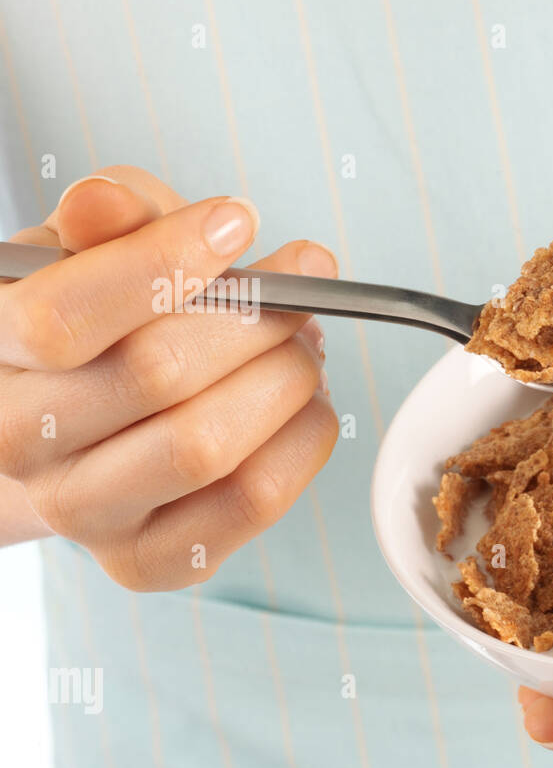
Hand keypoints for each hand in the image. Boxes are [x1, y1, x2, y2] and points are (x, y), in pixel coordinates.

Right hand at [0, 166, 338, 588]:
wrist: (77, 425)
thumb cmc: (96, 321)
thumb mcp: (89, 246)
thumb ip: (106, 215)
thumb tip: (109, 205)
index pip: (62, 314)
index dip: (165, 263)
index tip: (237, 222)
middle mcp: (17, 442)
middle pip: (155, 376)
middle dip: (255, 318)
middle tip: (302, 287)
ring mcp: (80, 512)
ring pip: (205, 446)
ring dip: (284, 381)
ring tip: (306, 345)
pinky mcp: (147, 562)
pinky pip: (249, 503)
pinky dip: (302, 444)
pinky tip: (308, 405)